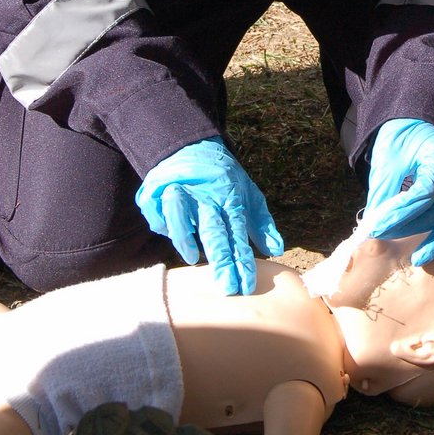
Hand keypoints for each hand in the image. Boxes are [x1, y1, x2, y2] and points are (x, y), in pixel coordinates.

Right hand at [135, 138, 283, 294]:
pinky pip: (157, 211)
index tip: (246, 285)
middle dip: (221, 260)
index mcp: (230, 198)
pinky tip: (169, 232)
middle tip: (227, 287)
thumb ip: (262, 223)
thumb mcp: (249, 194)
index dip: (242, 260)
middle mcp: (205, 196)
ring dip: (184, 236)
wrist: (191, 146)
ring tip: (191, 258)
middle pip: (213, 229)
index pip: (237, 233)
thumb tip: (278, 250)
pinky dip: (162, 223)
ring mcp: (179, 191)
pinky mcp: (156, 191)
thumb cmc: (224, 178)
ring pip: (180, 213)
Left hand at [360, 119, 433, 266]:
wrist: (417, 125)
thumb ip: (384, 193)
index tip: (378, 227)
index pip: (425, 192)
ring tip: (419, 259)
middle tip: (388, 238)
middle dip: (415, 227)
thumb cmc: (402, 142)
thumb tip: (375, 227)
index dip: (401, 212)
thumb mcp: (388, 161)